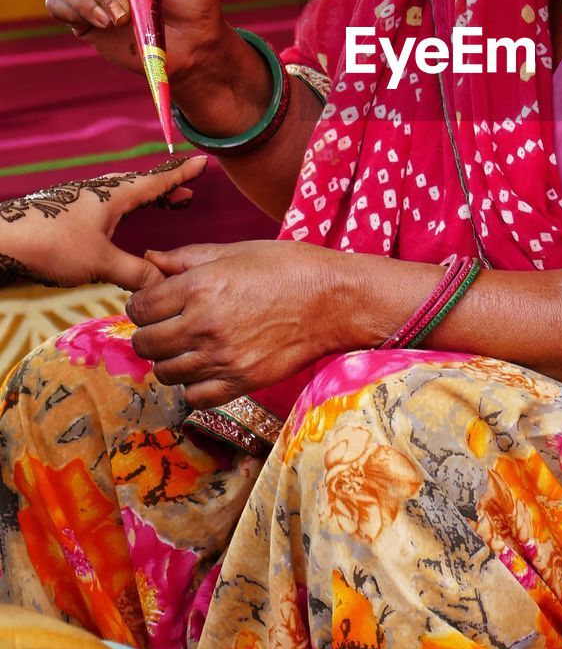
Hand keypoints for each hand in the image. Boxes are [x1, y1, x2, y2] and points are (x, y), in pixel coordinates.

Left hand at [0, 156, 207, 290]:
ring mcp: (82, 200)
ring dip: (145, 199)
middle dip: (165, 189)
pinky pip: (108, 206)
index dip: (182, 175)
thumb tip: (164, 285)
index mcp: (114, 196)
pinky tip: (118, 226)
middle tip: (186, 195)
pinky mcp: (67, 213)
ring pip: (122, 195)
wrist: (2, 240)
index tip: (203, 163)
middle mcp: (100, 192)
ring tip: (160, 207)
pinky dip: (125, 210)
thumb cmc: (50, 244)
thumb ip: (135, 273)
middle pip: (140, 186)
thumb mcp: (99, 262)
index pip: (157, 182)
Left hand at [126, 240, 339, 407]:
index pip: (140, 307)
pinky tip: (206, 367)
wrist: (334, 300)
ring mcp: (222, 357)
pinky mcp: (241, 382)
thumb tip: (149, 257)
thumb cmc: (288, 267)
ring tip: (188, 346)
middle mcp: (204, 324)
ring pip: (165, 372)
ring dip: (170, 359)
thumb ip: (188, 257)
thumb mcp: (237, 251)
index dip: (141, 304)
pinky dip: (193, 385)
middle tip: (167, 325)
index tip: (153, 303)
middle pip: (145, 343)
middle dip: (149, 333)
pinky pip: (194, 396)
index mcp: (200, 286)